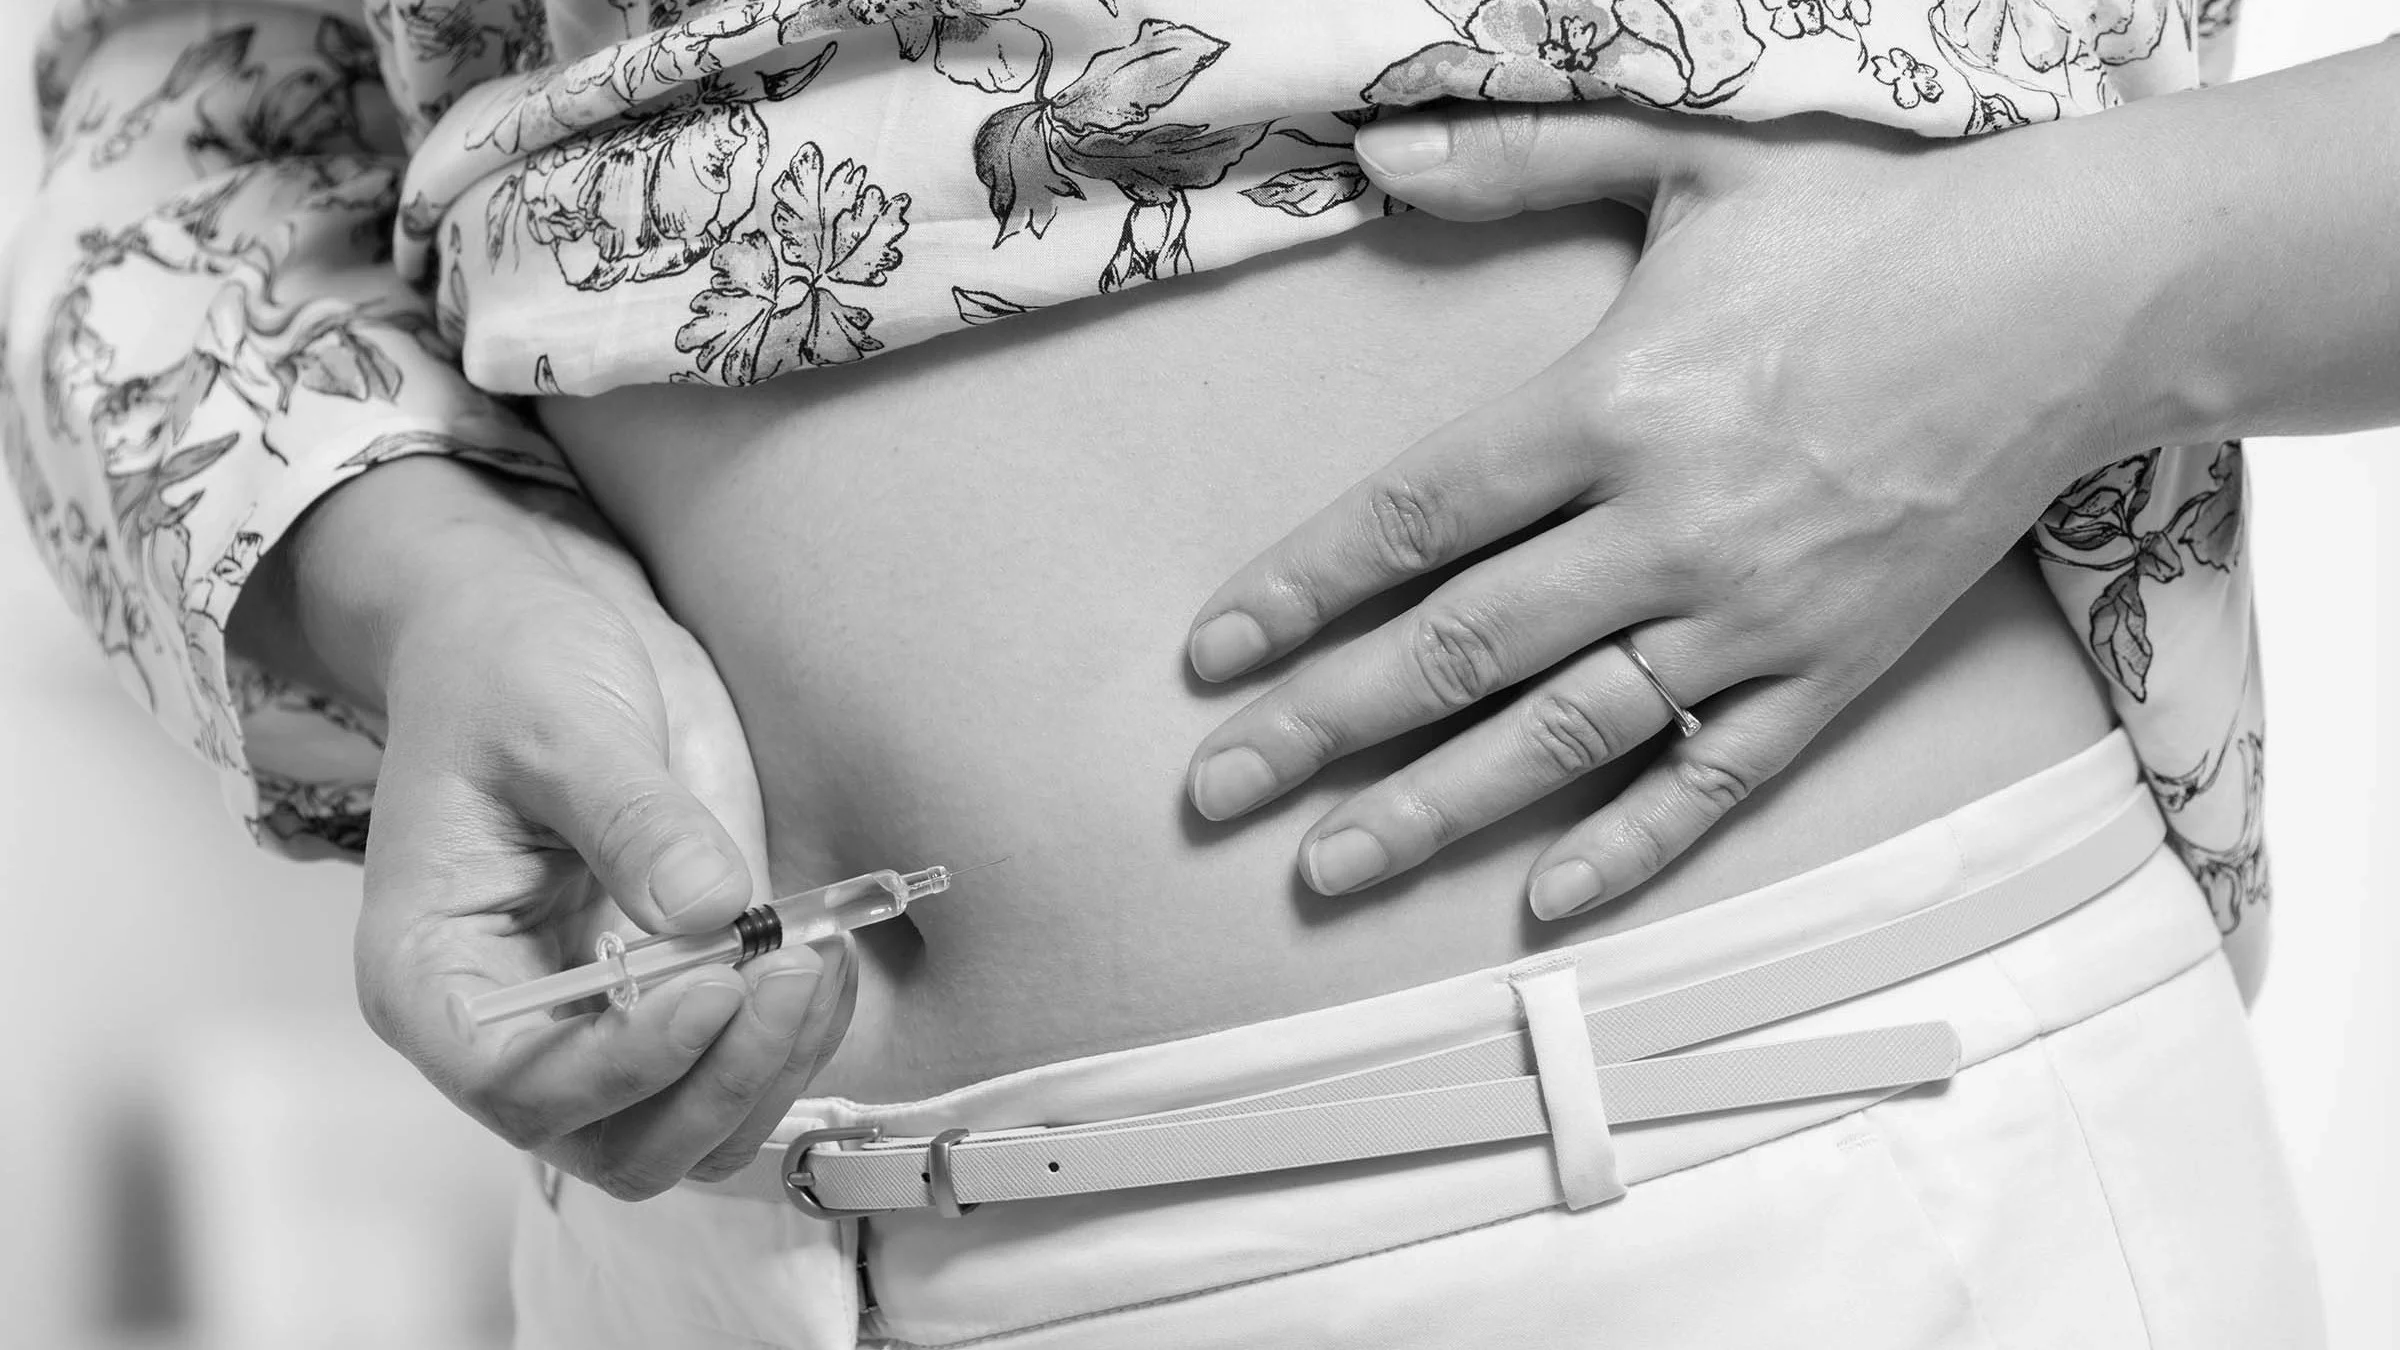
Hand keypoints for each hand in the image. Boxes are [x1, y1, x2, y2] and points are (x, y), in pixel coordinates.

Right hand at [280, 458, 851, 1198]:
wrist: (535, 630)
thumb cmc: (509, 669)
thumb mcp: (562, 721)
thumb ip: (633, 819)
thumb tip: (715, 909)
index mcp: (434, 977)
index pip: (516, 1086)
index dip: (624, 1065)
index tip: (715, 984)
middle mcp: (511, 1032)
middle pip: (615, 1143)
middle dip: (716, 1079)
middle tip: (788, 968)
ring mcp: (598, 1027)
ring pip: (691, 1134)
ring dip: (771, 1069)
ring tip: (816, 953)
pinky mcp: (673, 1001)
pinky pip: (739, 1075)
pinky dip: (796, 1041)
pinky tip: (825, 955)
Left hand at [1183, 104, 2153, 918]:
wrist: (2068, 306)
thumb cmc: (1868, 231)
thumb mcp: (1690, 163)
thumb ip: (1524, 157)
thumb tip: (1379, 150)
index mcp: (1612, 405)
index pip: (1416, 516)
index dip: (1301, 589)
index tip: (1209, 656)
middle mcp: (1666, 527)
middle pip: (1458, 647)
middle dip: (1321, 726)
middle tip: (1213, 793)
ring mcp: (1749, 615)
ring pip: (1563, 735)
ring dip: (1433, 809)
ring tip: (1324, 868)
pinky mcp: (1829, 673)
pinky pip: (1712, 779)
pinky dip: (1629, 844)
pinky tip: (1540, 901)